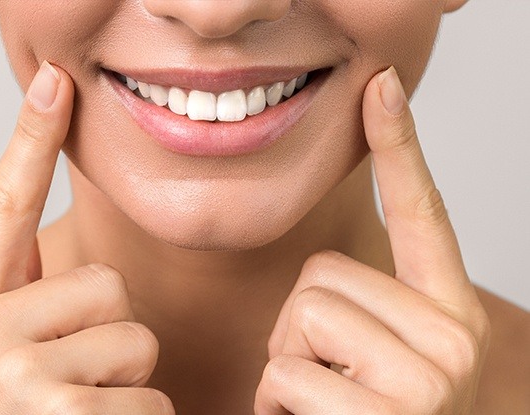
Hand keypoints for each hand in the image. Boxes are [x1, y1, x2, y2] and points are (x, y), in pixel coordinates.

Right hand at [0, 62, 173, 413]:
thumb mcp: (13, 357)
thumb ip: (40, 306)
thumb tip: (91, 272)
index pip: (2, 205)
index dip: (29, 139)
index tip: (55, 83)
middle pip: (107, 285)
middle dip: (111, 338)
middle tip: (73, 387)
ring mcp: (12, 373)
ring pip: (135, 340)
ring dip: (125, 385)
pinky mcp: (59, 413)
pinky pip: (148, 397)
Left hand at [255, 67, 490, 414]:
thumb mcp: (376, 359)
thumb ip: (360, 311)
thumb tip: (316, 284)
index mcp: (447, 311)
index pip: (423, 211)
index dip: (401, 146)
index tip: (381, 88)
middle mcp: (454, 334)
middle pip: (323, 275)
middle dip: (299, 329)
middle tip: (327, 379)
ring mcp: (431, 376)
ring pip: (302, 317)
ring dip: (288, 367)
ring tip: (322, 406)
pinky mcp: (395, 414)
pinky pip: (288, 375)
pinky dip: (279, 406)